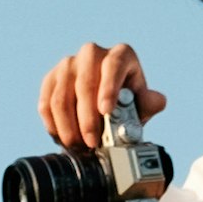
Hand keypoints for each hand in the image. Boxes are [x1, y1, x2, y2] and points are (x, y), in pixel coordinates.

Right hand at [34, 38, 169, 152]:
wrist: (105, 103)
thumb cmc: (128, 103)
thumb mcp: (142, 104)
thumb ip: (149, 103)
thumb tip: (156, 100)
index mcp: (120, 55)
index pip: (113, 65)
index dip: (109, 88)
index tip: (106, 111)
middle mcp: (92, 53)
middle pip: (84, 83)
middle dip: (87, 118)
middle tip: (92, 143)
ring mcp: (68, 64)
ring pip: (60, 96)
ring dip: (68, 127)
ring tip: (79, 147)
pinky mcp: (51, 79)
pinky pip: (46, 103)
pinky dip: (53, 125)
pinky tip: (63, 140)